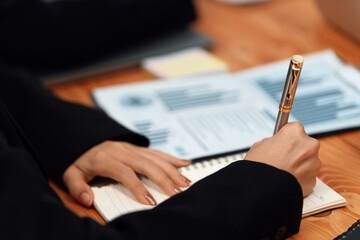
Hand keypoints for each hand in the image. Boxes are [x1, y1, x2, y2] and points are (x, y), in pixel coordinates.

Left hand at [63, 141, 191, 206]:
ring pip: (155, 157)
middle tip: (176, 192)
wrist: (83, 138)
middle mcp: (121, 151)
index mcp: (105, 158)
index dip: (138, 187)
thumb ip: (77, 187)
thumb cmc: (80, 160)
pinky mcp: (138, 148)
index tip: (150, 202)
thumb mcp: (70, 173)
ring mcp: (131, 148)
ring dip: (172, 169)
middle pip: (146, 164)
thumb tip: (88, 199)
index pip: (125, 172)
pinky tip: (185, 163)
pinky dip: (172, 158)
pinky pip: (157, 151)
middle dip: (163, 178)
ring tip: (185, 182)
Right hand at [244, 122, 320, 195]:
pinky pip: (307, 175)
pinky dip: (299, 177)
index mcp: (295, 132)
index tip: (283, 140)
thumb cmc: (259, 166)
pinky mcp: (314, 179)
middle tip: (281, 157)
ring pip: (307, 160)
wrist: (263, 189)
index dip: (286, 136)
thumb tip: (276, 144)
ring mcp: (314, 162)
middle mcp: (309, 145)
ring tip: (282, 171)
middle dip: (295, 149)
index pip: (294, 128)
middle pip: (304, 144)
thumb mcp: (259, 146)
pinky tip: (286, 179)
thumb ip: (272, 142)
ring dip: (298, 164)